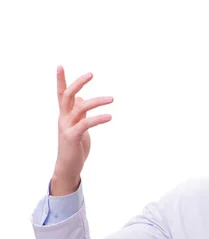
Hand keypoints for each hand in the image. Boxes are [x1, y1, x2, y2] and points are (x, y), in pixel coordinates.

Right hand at [52, 66, 113, 194]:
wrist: (68, 166)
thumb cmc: (75, 145)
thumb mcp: (77, 126)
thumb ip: (78, 112)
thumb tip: (81, 98)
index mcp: (64, 115)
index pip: (61, 94)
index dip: (60, 80)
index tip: (60, 65)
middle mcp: (63, 118)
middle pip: (67, 95)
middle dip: (78, 83)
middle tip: (91, 74)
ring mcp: (67, 127)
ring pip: (80, 108)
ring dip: (96, 101)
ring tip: (112, 98)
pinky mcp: (73, 137)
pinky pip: (86, 124)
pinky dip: (98, 118)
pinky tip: (109, 116)